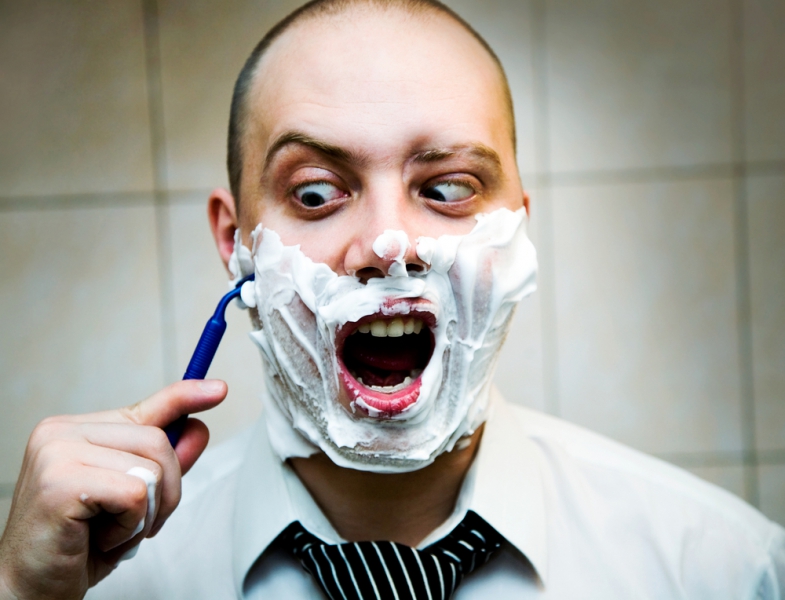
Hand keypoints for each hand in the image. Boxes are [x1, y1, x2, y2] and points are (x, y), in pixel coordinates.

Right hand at [0, 380, 226, 599]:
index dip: (187, 396)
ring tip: (109, 531)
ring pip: (151, 468)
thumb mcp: (131, 499)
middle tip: (134, 522)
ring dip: (146, 512)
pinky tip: (99, 538)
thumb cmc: (77, 545)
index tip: (219, 389)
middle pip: (158, 441)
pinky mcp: (61, 482)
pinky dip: (130, 525)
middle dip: (166, 490)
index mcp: (76, 429)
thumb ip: (162, 463)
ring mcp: (57, 452)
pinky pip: (135, 494)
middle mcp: (61, 431)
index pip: (146, 406)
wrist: (30, 590)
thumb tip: (198, 429)